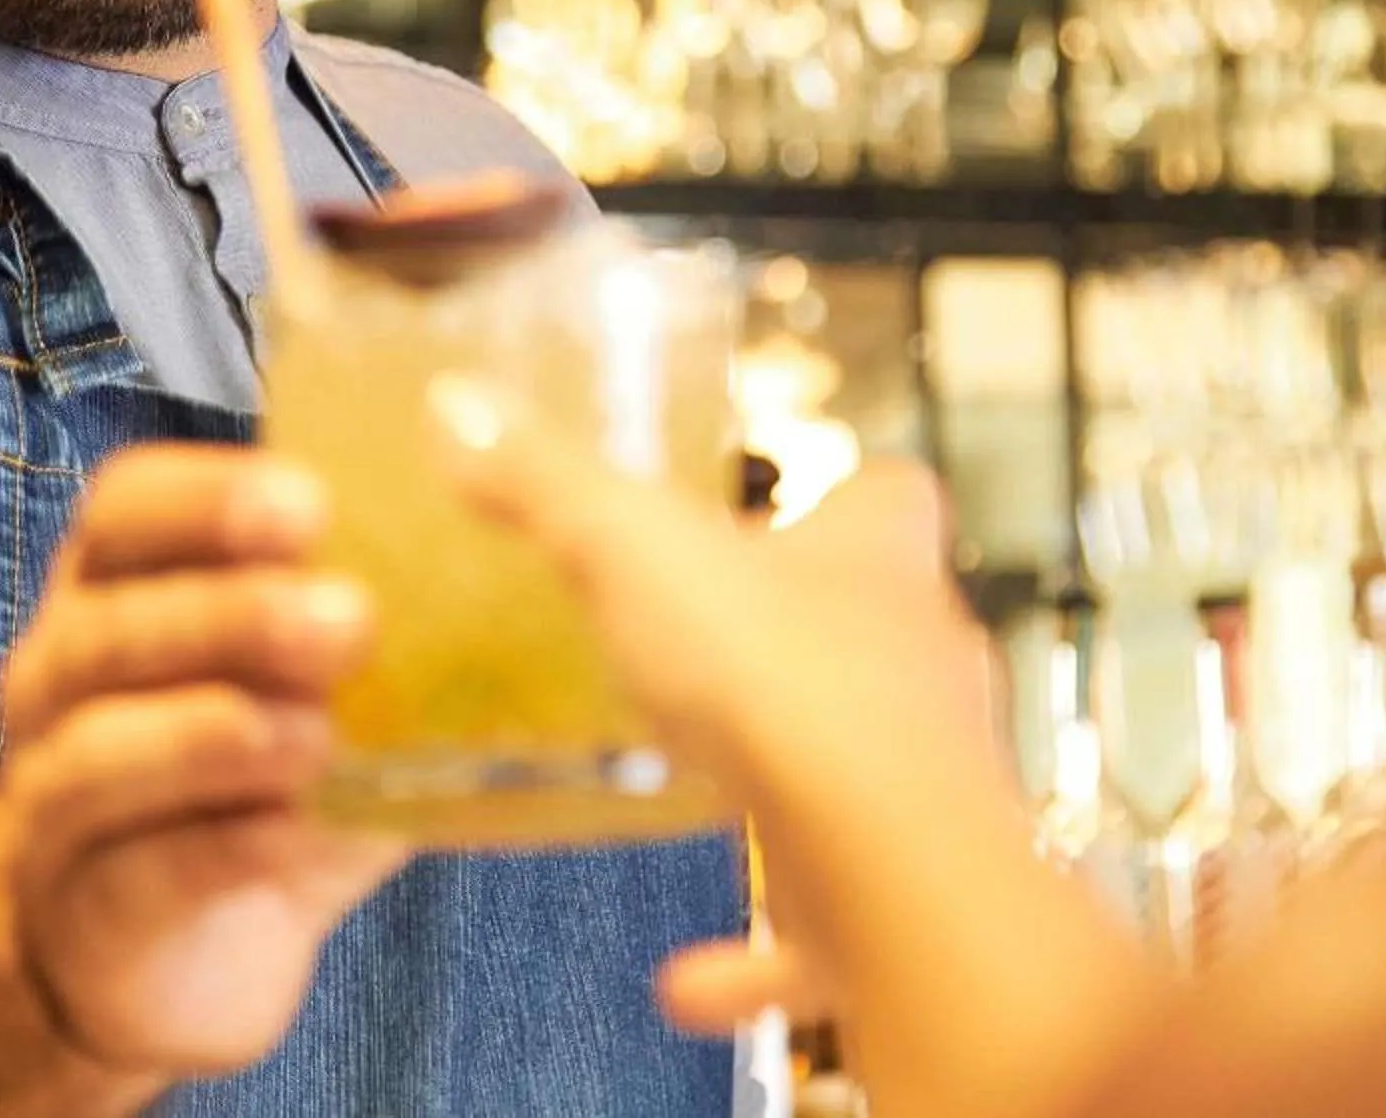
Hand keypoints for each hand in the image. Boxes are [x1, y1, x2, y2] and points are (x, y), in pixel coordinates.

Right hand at [0, 445, 407, 1084]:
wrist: (185, 954)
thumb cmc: (266, 778)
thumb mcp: (327, 682)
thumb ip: (384, 618)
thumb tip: (516, 537)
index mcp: (123, 582)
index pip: (129, 505)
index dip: (209, 499)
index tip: (312, 503)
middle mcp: (63, 673)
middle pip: (114, 623)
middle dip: (234, 615)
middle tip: (351, 621)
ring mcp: (53, 796)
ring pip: (103, 749)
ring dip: (215, 734)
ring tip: (319, 737)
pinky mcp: (86, 910)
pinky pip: (145, 868)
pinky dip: (227, 848)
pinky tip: (301, 835)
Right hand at [427, 383, 1006, 1028]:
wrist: (885, 861)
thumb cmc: (784, 678)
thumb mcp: (630, 545)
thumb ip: (544, 482)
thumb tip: (461, 409)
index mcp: (879, 557)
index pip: (887, 495)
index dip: (838, 493)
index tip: (778, 501)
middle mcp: (922, 661)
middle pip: (882, 633)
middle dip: (804, 645)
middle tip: (709, 656)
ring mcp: (925, 785)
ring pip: (868, 778)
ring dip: (785, 792)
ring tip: (695, 805)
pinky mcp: (900, 901)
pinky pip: (825, 930)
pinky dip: (757, 955)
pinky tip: (685, 977)